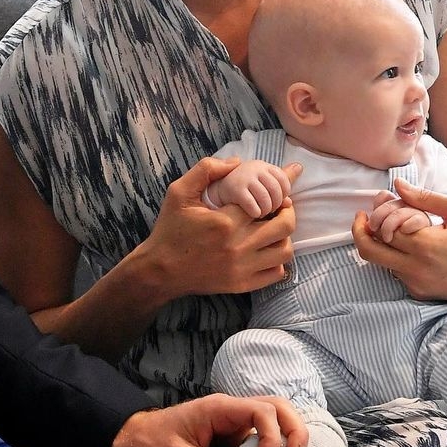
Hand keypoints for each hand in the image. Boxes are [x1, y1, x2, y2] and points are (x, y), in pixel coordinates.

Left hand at [111, 394, 308, 446]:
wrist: (130, 443)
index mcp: (219, 408)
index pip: (263, 411)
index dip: (273, 437)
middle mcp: (230, 411)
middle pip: (277, 408)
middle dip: (293, 430)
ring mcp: (232, 423)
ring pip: (271, 423)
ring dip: (279, 443)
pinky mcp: (229, 437)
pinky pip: (254, 442)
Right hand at [140, 156, 298, 296]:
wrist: (159, 270)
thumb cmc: (170, 229)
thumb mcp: (179, 192)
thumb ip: (206, 170)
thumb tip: (237, 161)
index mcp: (225, 221)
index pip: (268, 200)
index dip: (278, 191)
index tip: (281, 186)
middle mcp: (238, 246)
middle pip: (284, 225)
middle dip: (287, 211)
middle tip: (279, 207)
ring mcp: (242, 268)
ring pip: (285, 251)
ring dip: (284, 236)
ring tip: (273, 229)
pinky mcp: (242, 284)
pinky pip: (276, 273)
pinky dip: (278, 261)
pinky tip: (267, 250)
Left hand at [352, 178, 446, 301]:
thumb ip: (426, 197)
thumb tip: (397, 184)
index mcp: (425, 245)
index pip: (383, 228)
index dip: (376, 213)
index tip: (378, 201)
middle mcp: (416, 268)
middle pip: (369, 251)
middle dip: (360, 232)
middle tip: (362, 218)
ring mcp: (417, 284)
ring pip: (381, 263)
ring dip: (380, 245)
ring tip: (391, 227)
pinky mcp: (421, 294)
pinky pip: (396, 274)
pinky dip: (395, 259)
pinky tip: (408, 245)